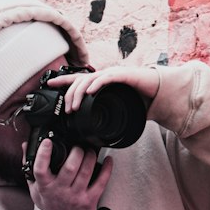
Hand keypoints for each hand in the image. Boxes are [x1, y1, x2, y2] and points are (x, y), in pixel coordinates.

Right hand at [25, 137, 113, 209]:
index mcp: (45, 186)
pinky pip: (101, 182)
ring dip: (90, 157)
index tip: (47, 142)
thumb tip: (26, 146)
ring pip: (86, 171)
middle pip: (70, 167)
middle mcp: (60, 191)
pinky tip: (108, 161)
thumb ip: (30, 166)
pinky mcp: (89, 201)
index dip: (43, 154)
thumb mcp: (35, 188)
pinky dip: (106, 169)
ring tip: (90, 151)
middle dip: (76, 151)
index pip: (40, 169)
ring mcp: (75, 196)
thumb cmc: (49, 205)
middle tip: (78, 147)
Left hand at [45, 64, 160, 112]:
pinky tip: (90, 92)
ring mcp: (113, 75)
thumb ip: (109, 116)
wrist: (161, 94)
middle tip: (66, 109)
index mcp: (102, 83)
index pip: (79, 80)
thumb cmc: (142, 101)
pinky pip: (106, 78)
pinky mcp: (124, 76)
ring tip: (74, 105)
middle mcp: (105, 77)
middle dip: (70, 94)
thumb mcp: (120, 112)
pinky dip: (96, 84)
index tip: (49, 85)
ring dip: (79, 93)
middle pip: (80, 80)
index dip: (63, 81)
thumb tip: (97, 134)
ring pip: (90, 79)